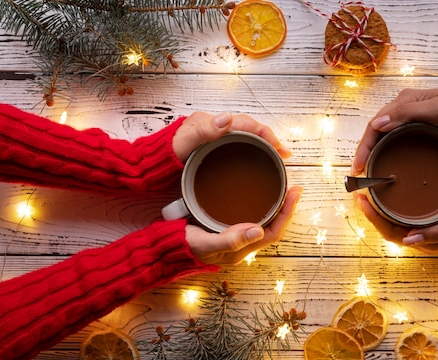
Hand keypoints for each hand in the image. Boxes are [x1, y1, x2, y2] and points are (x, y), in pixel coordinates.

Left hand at [172, 111, 291, 161]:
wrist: (153, 163)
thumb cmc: (166, 154)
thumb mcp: (184, 143)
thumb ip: (203, 131)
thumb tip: (227, 118)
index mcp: (212, 122)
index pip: (246, 123)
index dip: (266, 134)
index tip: (279, 148)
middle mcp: (215, 125)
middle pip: (250, 129)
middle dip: (270, 139)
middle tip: (283, 155)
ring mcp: (215, 135)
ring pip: (246, 136)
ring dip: (263, 145)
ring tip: (276, 157)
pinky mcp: (213, 145)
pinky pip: (238, 144)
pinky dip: (252, 149)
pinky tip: (257, 159)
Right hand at [185, 185, 301, 264]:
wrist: (166, 248)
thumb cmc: (184, 245)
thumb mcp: (204, 243)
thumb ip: (229, 240)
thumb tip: (258, 232)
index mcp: (242, 250)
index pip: (274, 232)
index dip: (287, 213)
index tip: (295, 191)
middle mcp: (243, 245)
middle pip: (274, 227)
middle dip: (286, 208)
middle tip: (294, 187)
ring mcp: (237, 238)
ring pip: (265, 223)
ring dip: (277, 207)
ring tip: (284, 188)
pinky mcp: (229, 229)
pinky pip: (253, 218)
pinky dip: (263, 206)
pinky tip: (262, 194)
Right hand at [352, 88, 437, 174]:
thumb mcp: (435, 110)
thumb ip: (406, 113)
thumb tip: (378, 124)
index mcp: (403, 101)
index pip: (375, 124)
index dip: (364, 145)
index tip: (359, 164)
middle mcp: (401, 108)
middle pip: (375, 131)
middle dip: (364, 151)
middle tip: (358, 172)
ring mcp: (407, 118)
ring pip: (382, 136)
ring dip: (372, 152)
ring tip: (365, 170)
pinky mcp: (414, 127)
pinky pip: (392, 139)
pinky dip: (383, 151)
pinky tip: (381, 161)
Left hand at [354, 193, 437, 252]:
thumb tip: (410, 240)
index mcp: (421, 241)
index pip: (390, 232)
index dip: (375, 219)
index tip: (364, 202)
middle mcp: (413, 238)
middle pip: (385, 228)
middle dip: (369, 213)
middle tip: (358, 194)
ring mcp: (413, 231)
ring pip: (388, 223)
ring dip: (374, 211)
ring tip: (363, 193)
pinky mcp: (415, 222)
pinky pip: (395, 218)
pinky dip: (383, 208)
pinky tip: (376, 197)